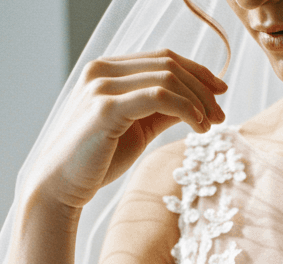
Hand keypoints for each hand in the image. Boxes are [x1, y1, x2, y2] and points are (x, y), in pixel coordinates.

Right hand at [26, 49, 227, 212]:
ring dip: (197, 100)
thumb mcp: (135, 131)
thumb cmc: (96, 162)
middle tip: (221, 115)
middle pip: (169, 64)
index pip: (162, 58)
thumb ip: (159, 113)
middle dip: (203, 88)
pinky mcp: (106, 108)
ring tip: (211, 125)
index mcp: (108, 70)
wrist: (61, 185)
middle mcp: (103, 70)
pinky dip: (185, 108)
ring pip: (167, 77)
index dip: (197, 71)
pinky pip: (158, 96)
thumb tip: (193, 105)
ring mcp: (102, 86)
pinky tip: (198, 127)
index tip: (220, 92)